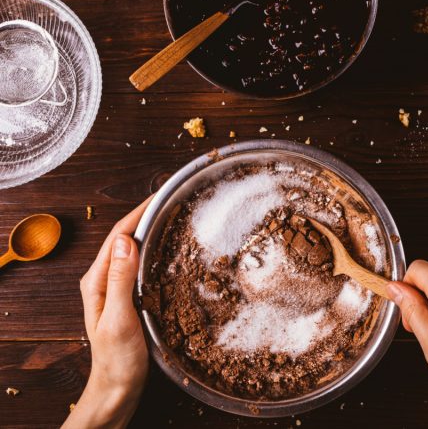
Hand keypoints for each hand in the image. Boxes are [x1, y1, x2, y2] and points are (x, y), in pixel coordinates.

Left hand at [63, 199, 151, 428]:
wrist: (117, 387)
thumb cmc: (117, 359)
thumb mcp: (119, 318)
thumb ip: (120, 279)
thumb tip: (128, 241)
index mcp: (97, 280)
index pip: (118, 236)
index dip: (139, 213)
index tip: (160, 196)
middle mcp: (104, 279)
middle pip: (125, 238)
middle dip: (146, 216)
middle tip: (173, 201)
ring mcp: (116, 287)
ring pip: (134, 250)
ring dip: (151, 231)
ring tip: (174, 217)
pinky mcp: (128, 296)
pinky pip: (141, 265)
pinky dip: (155, 250)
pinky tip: (171, 250)